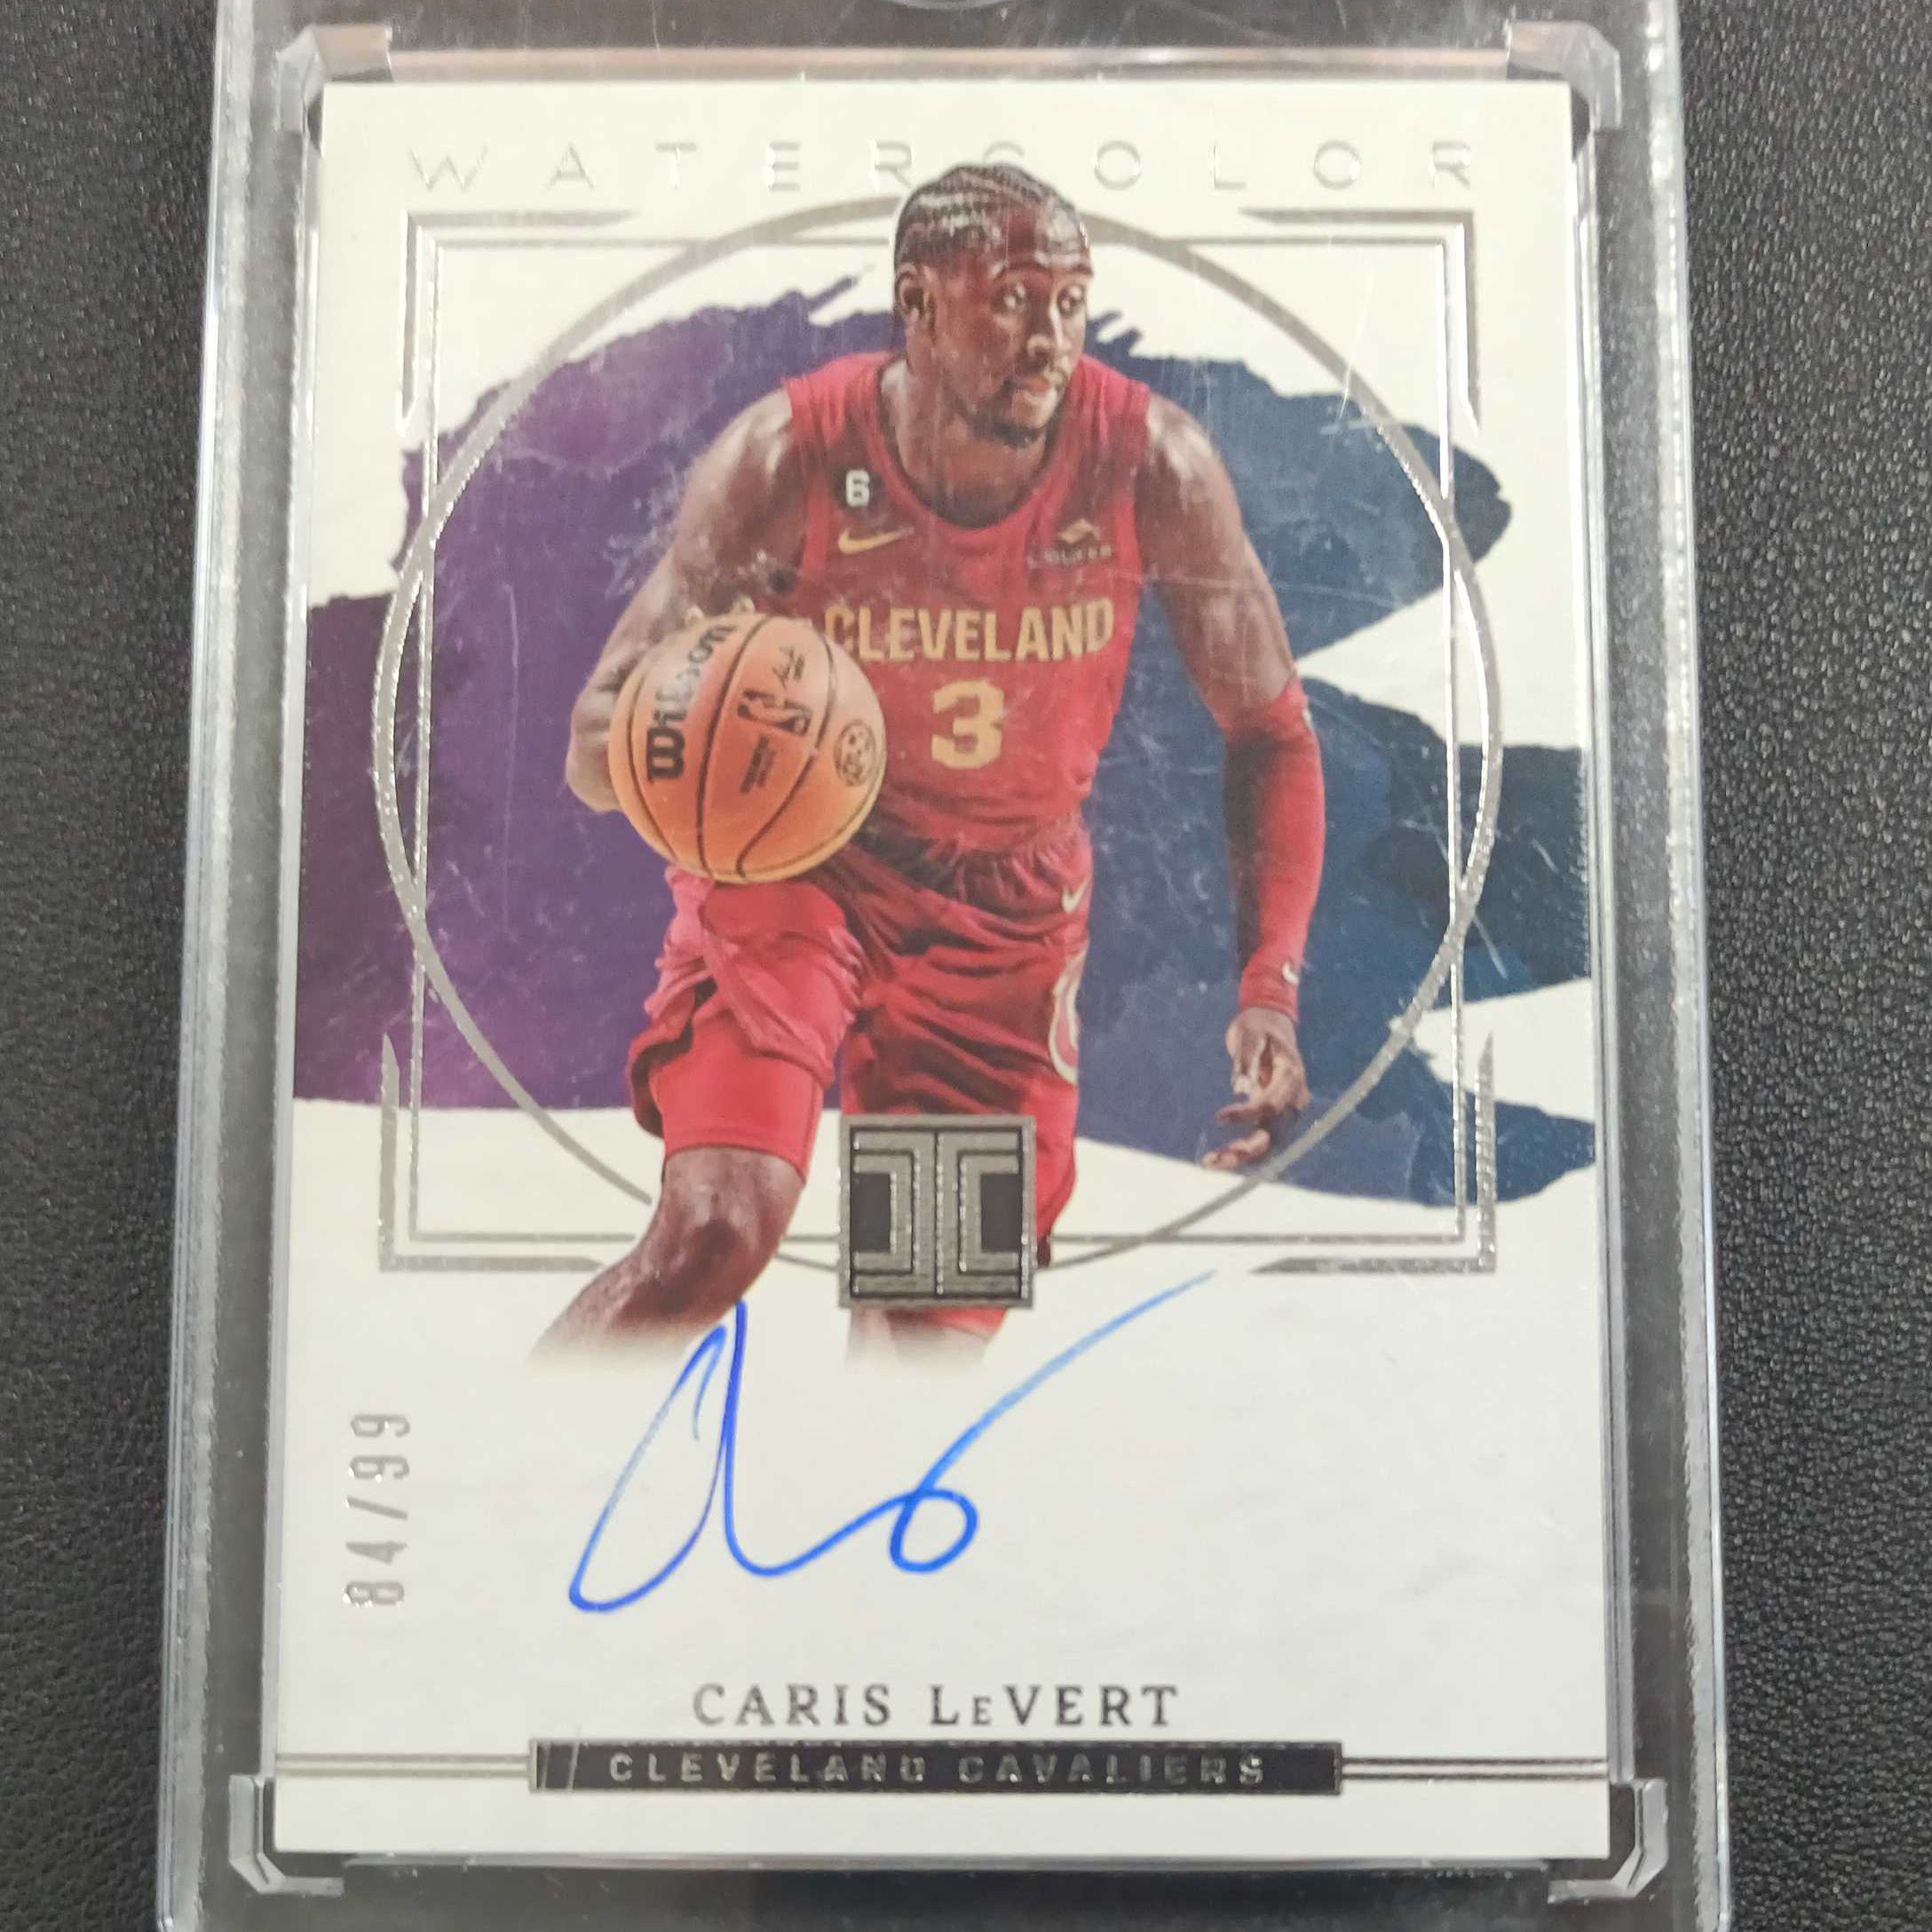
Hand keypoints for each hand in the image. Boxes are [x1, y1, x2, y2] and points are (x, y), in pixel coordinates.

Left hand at [1204, 1008, 1309, 1171]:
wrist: (1270, 1026)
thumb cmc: (1258, 1028)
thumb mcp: (1251, 1033)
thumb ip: (1247, 1056)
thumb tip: (1241, 1084)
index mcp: (1292, 1077)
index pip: (1271, 1105)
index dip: (1246, 1115)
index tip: (1218, 1118)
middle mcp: (1294, 1098)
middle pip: (1274, 1133)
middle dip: (1245, 1150)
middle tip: (1213, 1160)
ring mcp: (1285, 1109)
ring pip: (1268, 1142)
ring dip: (1241, 1157)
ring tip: (1210, 1163)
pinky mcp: (1273, 1115)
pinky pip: (1261, 1138)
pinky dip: (1242, 1151)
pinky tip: (1219, 1159)